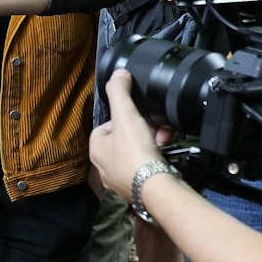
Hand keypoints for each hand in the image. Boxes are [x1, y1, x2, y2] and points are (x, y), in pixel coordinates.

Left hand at [89, 72, 168, 200]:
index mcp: (96, 149)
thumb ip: (120, 92)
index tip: (138, 116)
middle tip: (155, 129)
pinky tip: (165, 156)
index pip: (107, 125)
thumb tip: (118, 73)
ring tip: (163, 140)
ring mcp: (120, 178)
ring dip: (151, 144)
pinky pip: (146, 167)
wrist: (155, 187)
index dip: (125, 118)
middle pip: (125, 139)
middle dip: (143, 131)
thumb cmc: (136, 153)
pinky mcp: (137, 187)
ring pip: (137, 153)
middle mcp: (104, 166)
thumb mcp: (125, 114)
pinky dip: (156, 159)